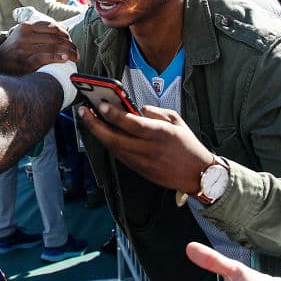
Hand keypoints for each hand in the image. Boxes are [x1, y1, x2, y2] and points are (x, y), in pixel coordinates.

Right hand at [0, 21, 77, 74]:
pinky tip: (65, 59)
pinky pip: (45, 57)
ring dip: (68, 52)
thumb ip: (38, 30)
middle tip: (77, 52)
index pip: (52, 27)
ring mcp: (24, 48)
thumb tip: (62, 28)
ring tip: (75, 57)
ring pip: (53, 47)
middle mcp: (25, 35)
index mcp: (26, 26)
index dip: (65, 33)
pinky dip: (57, 57)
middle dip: (69, 45)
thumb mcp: (22, 34)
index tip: (71, 41)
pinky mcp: (24, 61)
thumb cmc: (14, 50)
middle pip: (55, 38)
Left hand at [77, 101, 212, 194]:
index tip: (100, 104)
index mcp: (159, 134)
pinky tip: (102, 134)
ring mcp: (142, 162)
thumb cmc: (189, 146)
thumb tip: (138, 109)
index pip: (131, 123)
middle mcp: (148, 149)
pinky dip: (109, 144)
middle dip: (95, 124)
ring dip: (98, 134)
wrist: (198, 175)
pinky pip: (119, 155)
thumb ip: (156, 112)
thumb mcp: (177, 121)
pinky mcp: (139, 170)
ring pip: (113, 148)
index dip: (113, 114)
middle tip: (83, 111)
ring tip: (88, 120)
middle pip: (114, 138)